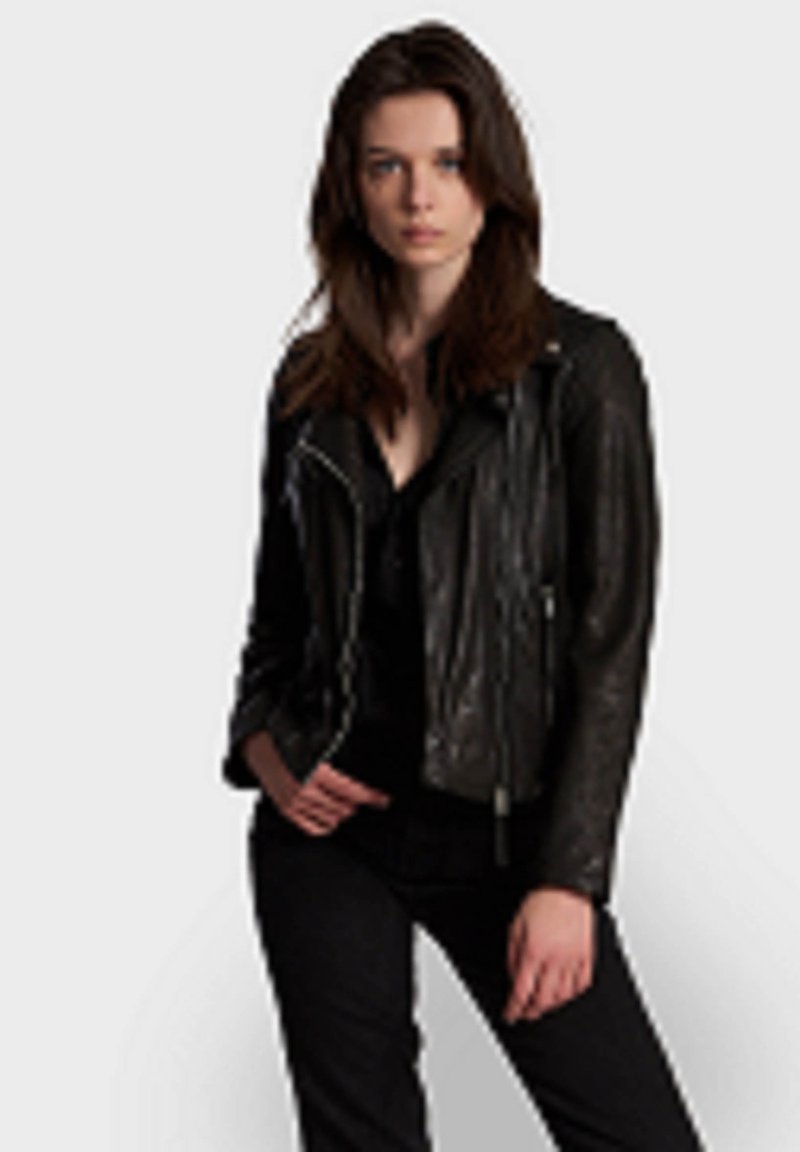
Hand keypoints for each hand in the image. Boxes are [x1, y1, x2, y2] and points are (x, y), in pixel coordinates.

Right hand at [243, 731, 391, 833]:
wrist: (258, 744)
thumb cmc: (286, 739)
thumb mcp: (314, 742)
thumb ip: (334, 760)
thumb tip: (356, 776)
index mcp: (314, 770)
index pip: (351, 790)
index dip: (370, 796)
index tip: (383, 799)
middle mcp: (304, 789)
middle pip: (343, 807)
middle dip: (356, 802)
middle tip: (363, 797)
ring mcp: (294, 803)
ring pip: (331, 819)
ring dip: (343, 812)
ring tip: (348, 804)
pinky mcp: (286, 810)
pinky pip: (312, 827)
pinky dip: (326, 825)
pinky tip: (332, 818)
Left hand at [504, 886, 594, 1022]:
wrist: (566, 887)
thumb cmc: (542, 901)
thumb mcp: (516, 926)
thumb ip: (513, 955)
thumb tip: (513, 977)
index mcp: (534, 952)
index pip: (521, 991)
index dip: (514, 1008)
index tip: (510, 1014)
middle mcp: (555, 959)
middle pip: (542, 999)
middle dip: (532, 1011)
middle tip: (525, 1014)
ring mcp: (573, 960)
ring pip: (562, 997)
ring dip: (550, 1006)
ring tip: (542, 1006)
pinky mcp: (587, 957)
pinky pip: (582, 985)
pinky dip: (572, 995)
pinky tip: (565, 995)